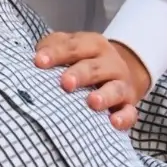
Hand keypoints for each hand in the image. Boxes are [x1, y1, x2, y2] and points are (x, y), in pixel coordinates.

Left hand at [34, 31, 150, 130]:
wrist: (123, 69)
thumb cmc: (85, 59)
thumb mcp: (71, 47)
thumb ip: (53, 48)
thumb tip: (36, 59)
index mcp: (92, 44)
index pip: (73, 46)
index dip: (55, 53)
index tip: (38, 62)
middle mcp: (109, 62)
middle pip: (93, 67)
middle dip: (79, 74)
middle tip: (65, 83)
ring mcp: (121, 83)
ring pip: (115, 88)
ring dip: (104, 96)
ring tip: (92, 102)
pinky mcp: (130, 104)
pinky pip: (130, 112)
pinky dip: (124, 118)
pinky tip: (114, 122)